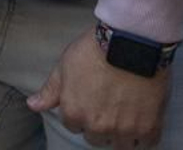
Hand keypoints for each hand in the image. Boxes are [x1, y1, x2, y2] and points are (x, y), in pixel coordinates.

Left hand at [28, 30, 171, 147]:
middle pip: (96, 137)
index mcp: (74, 113)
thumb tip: (33, 105)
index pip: (73, 125)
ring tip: (125, 112)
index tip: (90, 99)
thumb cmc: (95, 50)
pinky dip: (143, 135)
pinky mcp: (149, 127)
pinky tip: (142, 119)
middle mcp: (98, 127)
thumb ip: (50, 91)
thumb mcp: (65, 66)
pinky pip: (146, 143)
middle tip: (108, 104)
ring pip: (120, 144)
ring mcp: (124, 129)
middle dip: (99, 124)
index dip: (81, 111)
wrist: (130, 42)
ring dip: (121, 132)